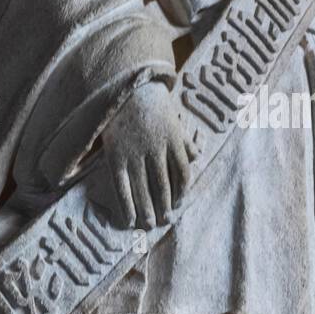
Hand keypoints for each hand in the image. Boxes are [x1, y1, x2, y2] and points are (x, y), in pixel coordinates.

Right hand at [101, 82, 193, 229]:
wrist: (127, 88)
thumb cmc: (152, 105)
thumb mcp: (173, 120)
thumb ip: (184, 140)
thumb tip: (197, 154)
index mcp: (174, 141)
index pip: (183, 173)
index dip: (181, 192)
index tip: (178, 203)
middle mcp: (157, 149)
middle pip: (163, 186)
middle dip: (164, 207)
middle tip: (165, 221)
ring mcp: (136, 154)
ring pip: (143, 189)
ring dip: (147, 210)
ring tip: (149, 225)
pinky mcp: (117, 156)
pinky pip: (122, 187)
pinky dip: (126, 206)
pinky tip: (128, 220)